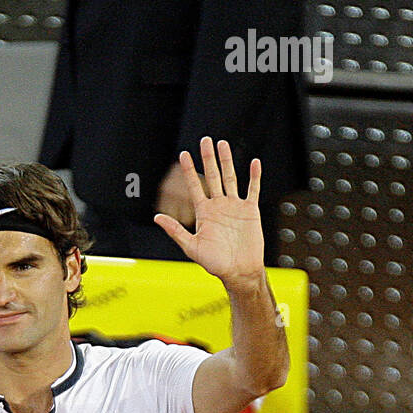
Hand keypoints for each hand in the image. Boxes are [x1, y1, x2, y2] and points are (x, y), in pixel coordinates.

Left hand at [154, 138, 264, 284]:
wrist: (239, 271)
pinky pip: (252, 189)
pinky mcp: (250, 211)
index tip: (184, 154)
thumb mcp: (191, 247)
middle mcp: (218, 207)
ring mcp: (234, 207)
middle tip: (205, 140)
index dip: (189, 171)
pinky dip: (254, 176)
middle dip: (208, 158)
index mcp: (204, 213)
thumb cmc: (216, 263)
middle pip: (212, 176)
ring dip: (227, 161)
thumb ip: (175, 231)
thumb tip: (157, 218)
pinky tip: (255, 163)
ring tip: (223, 144)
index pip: (194, 187)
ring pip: (230, 178)